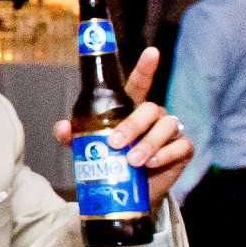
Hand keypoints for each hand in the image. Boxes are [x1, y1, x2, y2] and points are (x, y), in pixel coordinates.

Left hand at [50, 47, 190, 188]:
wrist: (129, 193)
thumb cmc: (110, 162)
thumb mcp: (88, 147)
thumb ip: (75, 135)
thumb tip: (63, 128)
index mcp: (132, 108)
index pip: (140, 83)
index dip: (146, 67)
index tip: (152, 52)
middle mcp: (153, 116)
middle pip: (150, 108)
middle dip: (133, 125)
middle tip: (114, 143)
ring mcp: (169, 132)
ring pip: (166, 126)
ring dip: (148, 143)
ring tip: (132, 161)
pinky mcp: (182, 150)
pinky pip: (181, 146)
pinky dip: (165, 154)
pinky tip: (151, 163)